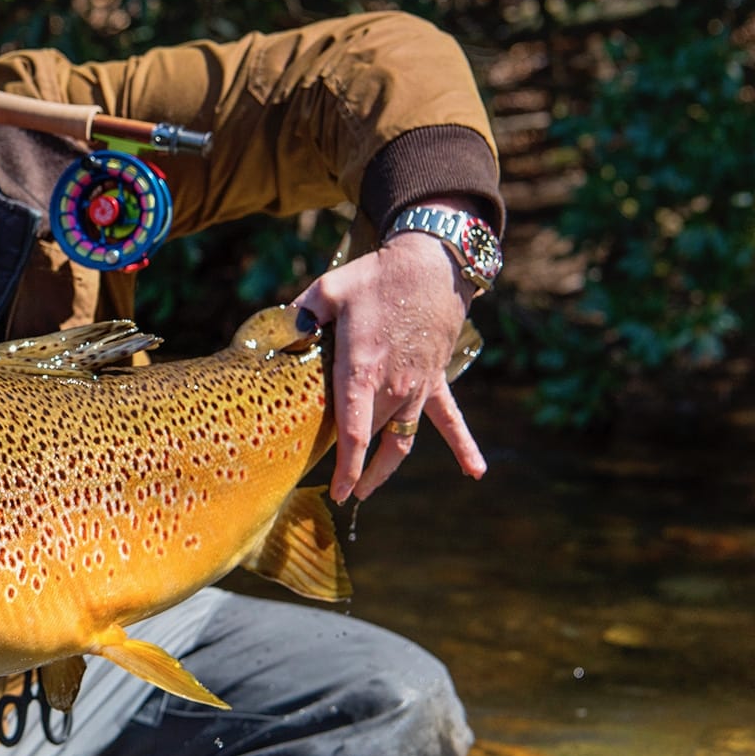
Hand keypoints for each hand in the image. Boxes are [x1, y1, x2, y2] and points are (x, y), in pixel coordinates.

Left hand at [292, 203, 489, 501]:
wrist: (432, 263)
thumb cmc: (376, 276)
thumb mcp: (328, 290)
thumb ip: (298, 316)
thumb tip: (279, 337)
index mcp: (363, 371)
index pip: (355, 434)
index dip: (347, 469)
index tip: (338, 492)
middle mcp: (394, 388)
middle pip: (372, 439)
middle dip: (353, 465)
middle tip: (332, 483)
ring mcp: (419, 388)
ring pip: (403, 441)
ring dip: (386, 468)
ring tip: (367, 489)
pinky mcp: (436, 381)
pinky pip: (451, 420)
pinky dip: (464, 447)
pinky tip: (475, 473)